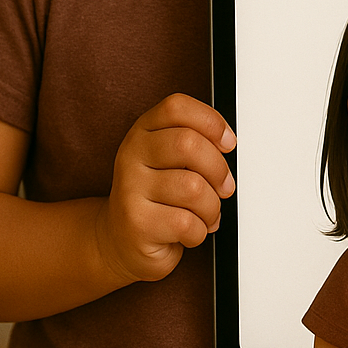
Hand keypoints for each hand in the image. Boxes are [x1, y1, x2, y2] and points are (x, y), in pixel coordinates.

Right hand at [96, 93, 235, 283]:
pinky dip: (199, 231)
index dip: (210, 121)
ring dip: (211, 207)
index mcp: (143, 132)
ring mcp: (130, 189)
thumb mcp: (169, 161)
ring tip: (204, 214)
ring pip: (193, 188)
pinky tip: (189, 231)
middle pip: (188, 144)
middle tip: (223, 187)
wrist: (120, 240)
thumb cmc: (156, 197)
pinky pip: (187, 223)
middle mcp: (131, 155)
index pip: (176, 107)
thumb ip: (194, 144)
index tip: (227, 142)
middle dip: (218, 169)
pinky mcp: (137, 223)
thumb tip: (226, 142)